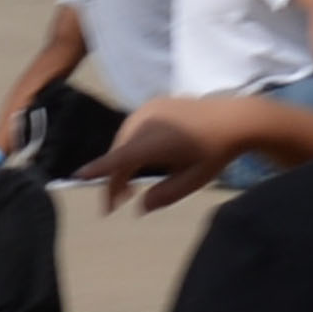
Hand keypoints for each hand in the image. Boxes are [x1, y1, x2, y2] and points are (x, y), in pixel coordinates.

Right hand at [87, 105, 250, 212]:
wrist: (234, 118)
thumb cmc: (215, 152)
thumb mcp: (194, 180)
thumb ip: (165, 194)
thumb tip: (139, 207)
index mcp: (154, 142)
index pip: (118, 159)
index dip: (98, 169)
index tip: (78, 176)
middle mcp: (144, 122)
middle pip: (119, 151)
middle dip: (114, 177)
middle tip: (116, 201)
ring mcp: (147, 110)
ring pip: (124, 139)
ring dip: (123, 160)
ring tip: (129, 184)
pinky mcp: (152, 104)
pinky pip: (133, 127)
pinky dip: (131, 145)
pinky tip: (142, 158)